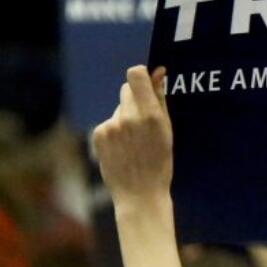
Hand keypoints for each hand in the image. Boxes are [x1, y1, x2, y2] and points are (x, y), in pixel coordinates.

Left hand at [94, 66, 172, 207]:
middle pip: (126, 90)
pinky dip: (116, 130)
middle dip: (136, 99)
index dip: (141, 75)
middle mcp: (128, 117)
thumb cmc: (160, 162)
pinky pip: (109, 122)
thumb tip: (158, 72)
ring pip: (119, 108)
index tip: (147, 83)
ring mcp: (111, 126)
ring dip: (126, 117)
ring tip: (134, 141)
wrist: (139, 193)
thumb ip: (160, 99)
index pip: (135, 76)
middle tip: (144, 121)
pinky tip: (123, 147)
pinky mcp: (98, 134)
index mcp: (150, 115)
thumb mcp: (167, 130)